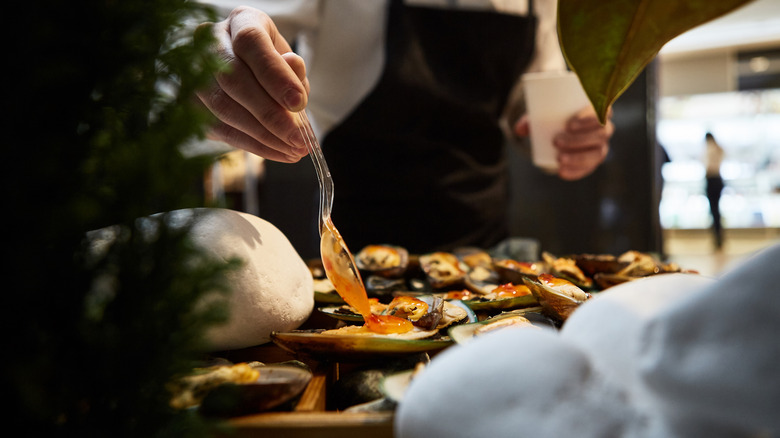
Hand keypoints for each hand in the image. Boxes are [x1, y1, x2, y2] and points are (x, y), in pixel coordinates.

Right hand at [195, 6, 309, 162]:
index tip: (299, 103)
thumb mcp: (290, 63)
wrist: (247, 73)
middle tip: (298, 139)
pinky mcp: (190, 103)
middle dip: (270, 115)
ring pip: (223, 107)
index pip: (251, 43)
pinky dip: (252, 144)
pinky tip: (277, 152)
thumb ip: (292, 72)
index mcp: (241, 22)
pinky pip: (219, 128)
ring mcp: (194, 72)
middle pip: (233, 79)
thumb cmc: (273, 67)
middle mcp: (210, 41)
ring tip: (292, 151)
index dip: (275, 75)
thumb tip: (292, 78)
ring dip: (262, 135)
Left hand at [514, 106, 613, 179]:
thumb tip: (519, 130)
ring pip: (597, 152)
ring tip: (559, 159)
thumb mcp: (544, 113)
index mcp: (599, 109)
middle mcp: (605, 127)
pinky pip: (590, 168)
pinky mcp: (594, 160)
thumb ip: (531, 119)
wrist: (564, 128)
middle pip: (600, 134)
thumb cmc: (557, 115)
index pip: (602, 112)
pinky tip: (563, 173)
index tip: (569, 125)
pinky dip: (576, 172)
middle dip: (579, 139)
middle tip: (556, 141)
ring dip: (578, 157)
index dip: (589, 119)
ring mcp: (601, 145)